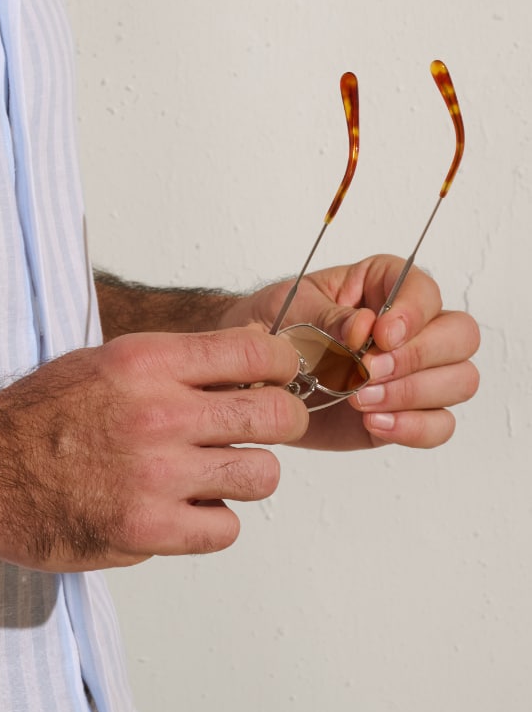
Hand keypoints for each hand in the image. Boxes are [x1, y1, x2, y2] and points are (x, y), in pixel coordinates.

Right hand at [0, 328, 309, 570]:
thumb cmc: (41, 416)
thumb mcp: (105, 363)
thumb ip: (172, 366)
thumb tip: (245, 368)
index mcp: (146, 362)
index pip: (256, 354)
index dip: (278, 368)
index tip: (272, 380)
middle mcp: (158, 414)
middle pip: (276, 415)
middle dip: (279, 422)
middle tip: (261, 430)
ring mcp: (156, 475)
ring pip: (262, 475)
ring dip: (246, 475)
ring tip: (214, 475)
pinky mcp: (148, 529)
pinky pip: (226, 528)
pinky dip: (211, 521)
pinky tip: (182, 509)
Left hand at [225, 257, 480, 451]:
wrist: (250, 371)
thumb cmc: (271, 323)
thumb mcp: (290, 307)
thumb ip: (327, 316)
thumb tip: (363, 326)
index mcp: (382, 284)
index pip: (424, 289)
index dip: (412, 313)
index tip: (381, 335)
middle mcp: (411, 327)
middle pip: (460, 335)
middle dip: (419, 357)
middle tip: (367, 371)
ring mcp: (414, 372)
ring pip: (460, 380)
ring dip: (414, 393)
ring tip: (358, 399)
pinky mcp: (407, 412)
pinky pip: (440, 425)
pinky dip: (413, 428)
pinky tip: (372, 422)